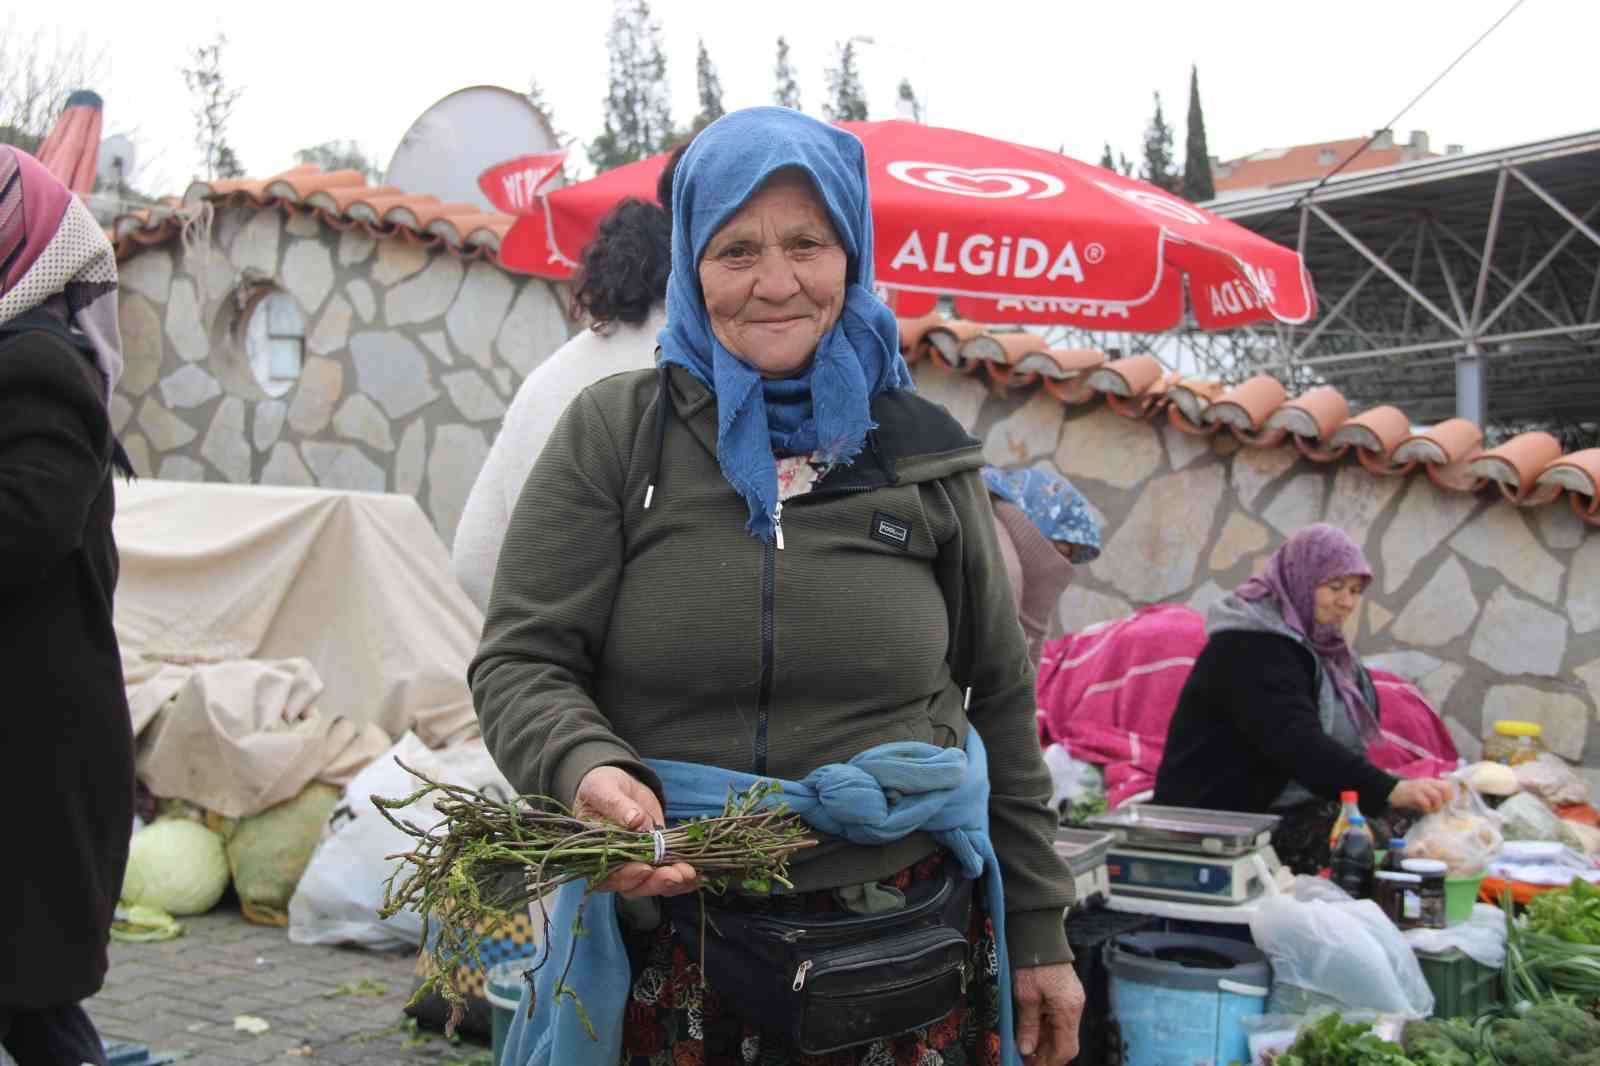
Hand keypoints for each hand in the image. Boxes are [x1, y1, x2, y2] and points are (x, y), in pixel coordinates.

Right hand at [574, 766, 697, 898]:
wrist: (617, 787)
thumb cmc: (601, 788)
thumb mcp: (603, 789)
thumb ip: (616, 805)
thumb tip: (635, 820)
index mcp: (595, 854)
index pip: (608, 876)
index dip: (627, 876)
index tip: (645, 869)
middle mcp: (615, 866)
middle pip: (634, 886)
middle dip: (657, 882)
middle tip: (677, 874)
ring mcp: (636, 865)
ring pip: (653, 884)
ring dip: (673, 882)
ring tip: (691, 873)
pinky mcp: (656, 859)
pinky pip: (668, 874)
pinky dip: (684, 879)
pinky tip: (699, 875)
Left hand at [1013, 961, 1084, 1065]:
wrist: (1039, 934)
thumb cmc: (1033, 961)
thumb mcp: (1025, 996)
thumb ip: (1028, 1025)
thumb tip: (1027, 1049)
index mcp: (1068, 1008)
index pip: (1065, 1048)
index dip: (1049, 1061)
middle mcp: (1075, 1006)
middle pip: (1065, 1042)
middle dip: (1047, 1054)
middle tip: (1027, 1060)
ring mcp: (1072, 999)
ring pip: (1061, 1031)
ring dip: (1045, 1042)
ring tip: (1026, 1048)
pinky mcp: (1066, 994)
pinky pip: (1059, 1019)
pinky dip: (1046, 1028)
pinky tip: (1032, 1032)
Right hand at [1389, 777, 1452, 813]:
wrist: (1390, 791)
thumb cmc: (1408, 795)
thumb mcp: (1422, 793)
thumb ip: (1433, 796)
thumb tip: (1445, 806)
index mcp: (1430, 781)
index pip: (1447, 785)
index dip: (1449, 796)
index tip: (1445, 803)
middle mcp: (1427, 782)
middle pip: (1445, 789)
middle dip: (1445, 800)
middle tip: (1439, 807)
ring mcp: (1420, 787)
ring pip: (1436, 796)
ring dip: (1436, 806)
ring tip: (1431, 810)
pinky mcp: (1413, 793)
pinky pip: (1425, 802)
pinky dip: (1427, 808)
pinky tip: (1423, 810)